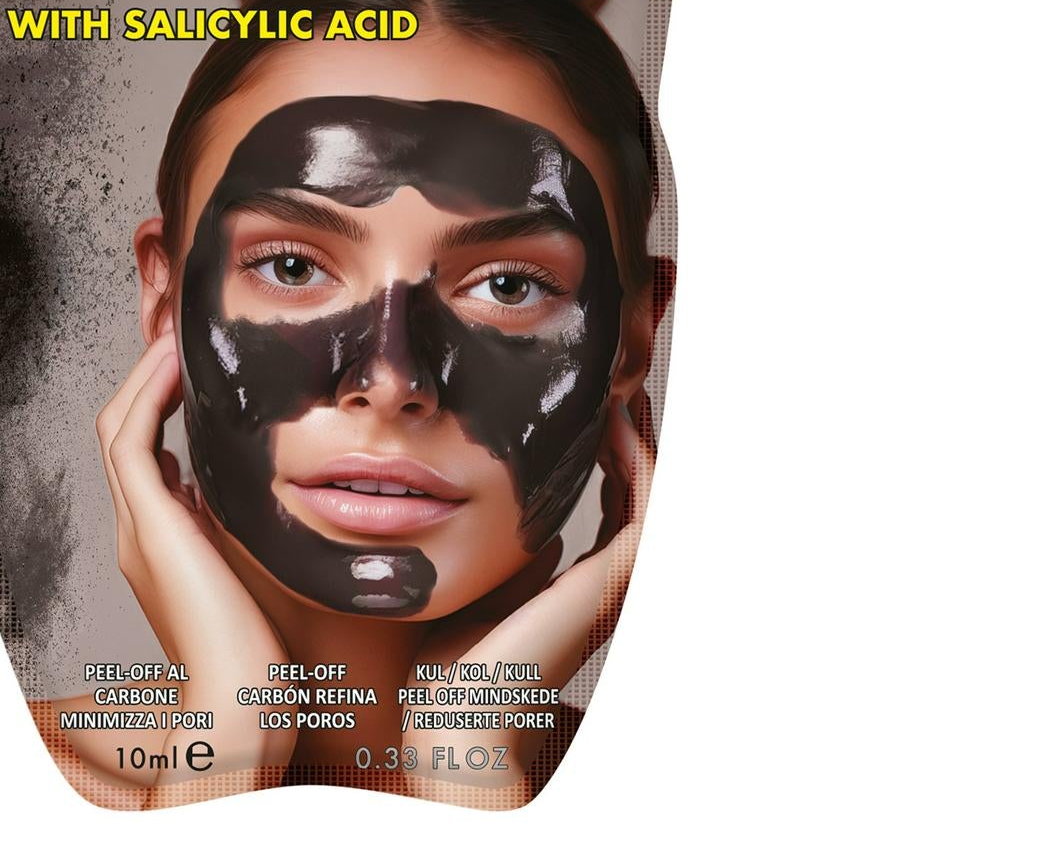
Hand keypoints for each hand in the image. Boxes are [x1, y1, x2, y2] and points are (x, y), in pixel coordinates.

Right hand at [97, 331, 295, 781]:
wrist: (239, 708)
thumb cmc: (261, 656)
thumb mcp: (255, 576)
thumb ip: (249, 535)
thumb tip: (267, 494)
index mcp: (161, 540)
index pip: (147, 452)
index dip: (162, 403)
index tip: (195, 366)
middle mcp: (139, 529)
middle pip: (123, 431)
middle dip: (147, 379)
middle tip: (180, 336)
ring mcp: (137, 529)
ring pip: (117, 429)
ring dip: (143, 377)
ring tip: (175, 337)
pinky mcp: (148, 528)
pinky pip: (131, 443)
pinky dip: (147, 397)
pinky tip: (176, 365)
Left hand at [402, 396, 655, 790]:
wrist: (455, 720)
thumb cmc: (452, 664)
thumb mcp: (483, 585)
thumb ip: (508, 555)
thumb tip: (526, 521)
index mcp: (579, 587)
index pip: (610, 507)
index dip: (606, 456)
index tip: (588, 408)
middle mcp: (605, 585)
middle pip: (638, 494)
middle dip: (630, 438)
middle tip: (613, 385)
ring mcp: (614, 586)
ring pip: (653, 496)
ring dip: (640, 440)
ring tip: (619, 390)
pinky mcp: (612, 583)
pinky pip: (645, 508)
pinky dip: (639, 461)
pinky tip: (613, 422)